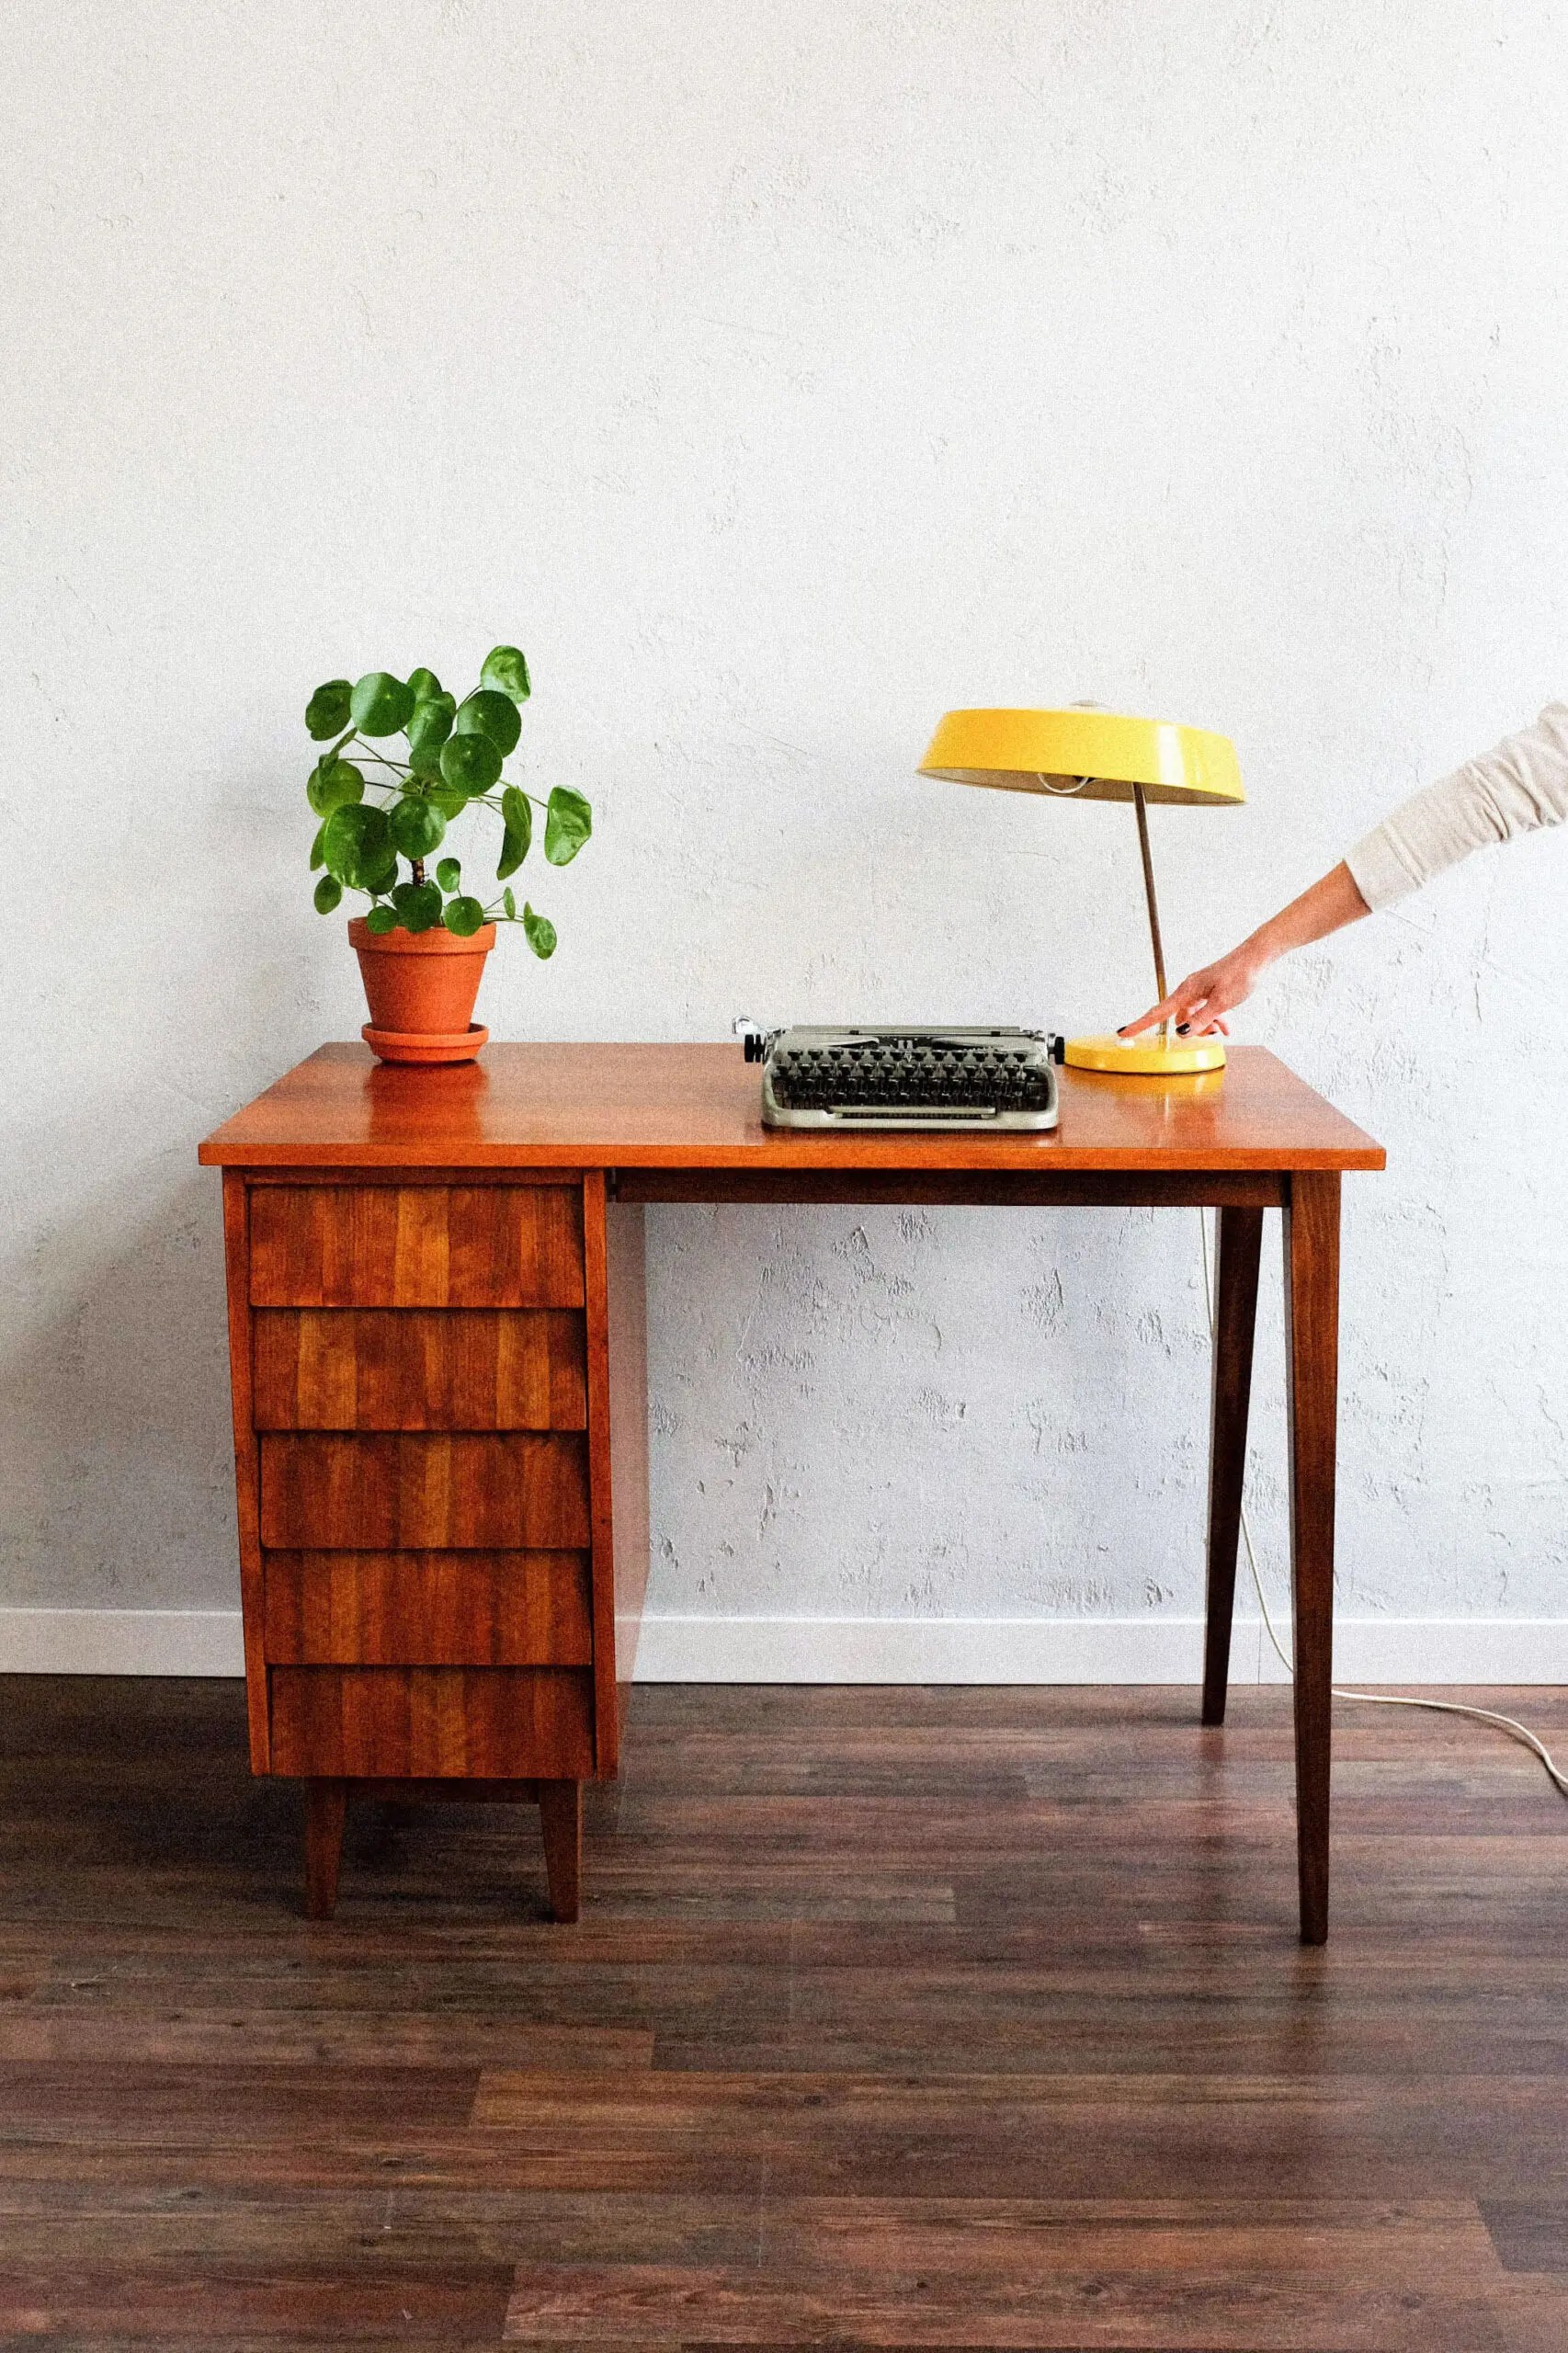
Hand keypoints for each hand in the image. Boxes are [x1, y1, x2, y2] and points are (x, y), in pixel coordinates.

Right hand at [1118, 942, 1269, 1037]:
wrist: (1257, 957)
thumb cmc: (1240, 974)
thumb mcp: (1221, 1002)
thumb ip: (1200, 1019)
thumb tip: (1181, 1032)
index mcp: (1187, 991)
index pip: (1157, 1012)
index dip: (1139, 1024)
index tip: (1123, 1032)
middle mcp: (1189, 990)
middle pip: (1178, 1019)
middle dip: (1192, 1029)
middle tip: (1214, 1030)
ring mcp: (1199, 990)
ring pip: (1192, 1016)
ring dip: (1205, 1025)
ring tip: (1224, 1027)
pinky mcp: (1209, 991)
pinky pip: (1203, 1010)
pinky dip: (1212, 1019)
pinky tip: (1226, 1023)